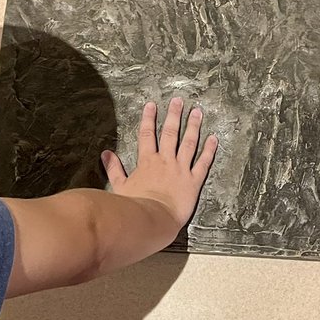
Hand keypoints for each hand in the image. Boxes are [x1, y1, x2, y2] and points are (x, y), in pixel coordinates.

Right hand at [101, 98, 217, 229]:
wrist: (152, 219)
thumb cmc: (134, 207)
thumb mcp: (119, 186)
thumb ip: (113, 168)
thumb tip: (106, 154)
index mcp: (147, 161)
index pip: (147, 134)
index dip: (149, 119)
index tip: (152, 105)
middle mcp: (165, 160)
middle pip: (170, 133)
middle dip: (174, 115)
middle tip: (178, 100)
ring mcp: (181, 169)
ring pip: (188, 143)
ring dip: (193, 126)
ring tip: (197, 112)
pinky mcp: (193, 181)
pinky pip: (203, 162)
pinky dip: (209, 150)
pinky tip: (213, 138)